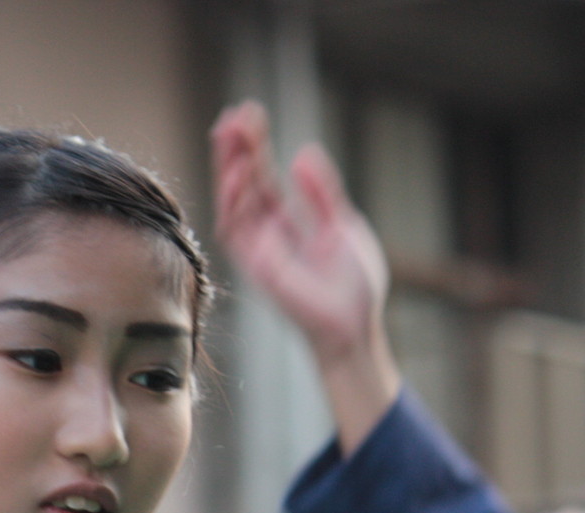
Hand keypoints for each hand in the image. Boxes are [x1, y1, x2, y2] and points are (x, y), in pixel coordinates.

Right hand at [212, 100, 399, 450]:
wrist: (355, 324)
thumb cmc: (355, 284)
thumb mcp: (342, 224)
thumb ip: (321, 192)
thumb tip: (302, 153)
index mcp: (289, 223)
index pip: (264, 179)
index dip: (255, 148)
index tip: (249, 115)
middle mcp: (268, 234)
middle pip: (244, 185)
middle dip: (235, 151)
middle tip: (231, 116)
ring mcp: (259, 250)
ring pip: (233, 203)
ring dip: (229, 169)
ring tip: (231, 134)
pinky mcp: (257, 266)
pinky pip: (234, 230)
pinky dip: (234, 200)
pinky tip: (239, 172)